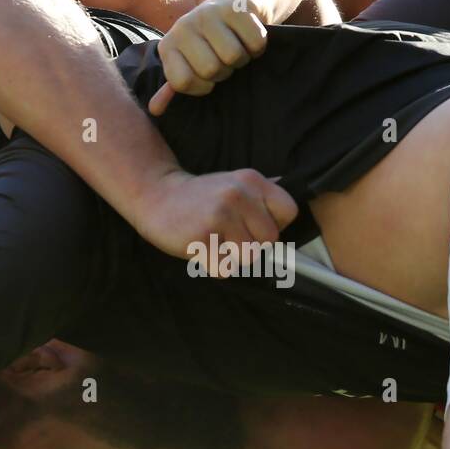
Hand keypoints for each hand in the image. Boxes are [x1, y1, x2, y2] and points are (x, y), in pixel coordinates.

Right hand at [135, 168, 297, 259]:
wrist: (156, 195)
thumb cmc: (200, 196)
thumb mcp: (234, 182)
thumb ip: (262, 194)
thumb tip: (293, 206)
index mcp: (251, 180)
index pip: (289, 211)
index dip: (275, 225)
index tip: (255, 225)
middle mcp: (238, 194)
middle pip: (270, 239)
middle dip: (253, 243)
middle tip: (229, 235)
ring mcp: (219, 215)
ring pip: (250, 256)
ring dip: (233, 257)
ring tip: (216, 242)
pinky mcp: (202, 237)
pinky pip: (225, 268)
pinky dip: (215, 266)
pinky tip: (203, 249)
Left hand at [148, 0, 268, 115]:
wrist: (233, 4)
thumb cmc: (210, 43)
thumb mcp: (188, 62)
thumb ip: (175, 86)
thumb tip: (155, 110)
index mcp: (168, 46)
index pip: (182, 82)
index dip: (201, 86)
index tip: (207, 76)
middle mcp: (184, 26)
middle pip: (211, 69)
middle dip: (224, 71)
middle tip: (224, 59)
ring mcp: (209, 13)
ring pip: (233, 56)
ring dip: (242, 58)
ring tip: (237, 47)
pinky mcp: (236, 6)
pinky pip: (255, 42)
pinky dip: (257, 47)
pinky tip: (248, 37)